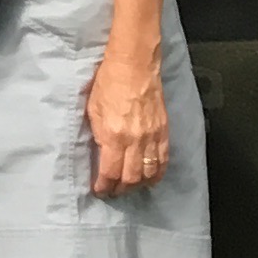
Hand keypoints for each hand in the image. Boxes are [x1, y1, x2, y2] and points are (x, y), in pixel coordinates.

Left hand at [84, 45, 168, 195]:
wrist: (134, 65)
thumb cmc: (108, 82)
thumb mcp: (93, 109)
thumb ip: (98, 134)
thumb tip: (100, 154)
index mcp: (114, 136)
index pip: (110, 172)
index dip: (104, 186)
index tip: (99, 190)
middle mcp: (135, 141)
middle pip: (131, 178)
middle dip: (121, 189)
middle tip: (113, 192)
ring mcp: (152, 137)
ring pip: (149, 173)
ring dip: (138, 185)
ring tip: (129, 187)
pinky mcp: (164, 132)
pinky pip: (163, 161)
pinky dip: (157, 174)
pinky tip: (150, 178)